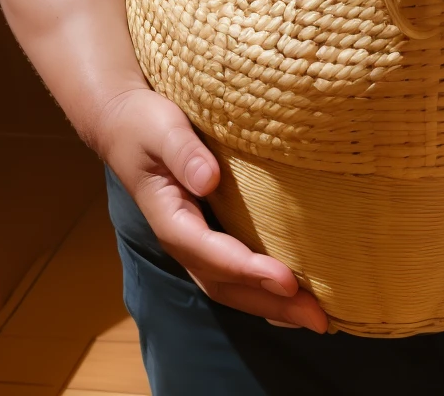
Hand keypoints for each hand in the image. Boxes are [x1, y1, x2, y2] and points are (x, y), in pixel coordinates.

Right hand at [94, 87, 327, 331]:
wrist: (124, 126)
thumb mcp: (162, 129)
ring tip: (315, 318)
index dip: (248, 269)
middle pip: (225, 284)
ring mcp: (194, 243)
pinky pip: (234, 274)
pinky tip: (291, 297)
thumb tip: (208, 180)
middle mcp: (183, 240)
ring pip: (230, 287)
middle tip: (319, 319)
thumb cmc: (145, 124)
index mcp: (170, 217)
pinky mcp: (207, 236)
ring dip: (271, 305)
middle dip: (271, 302)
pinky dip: (262, 291)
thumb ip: (183, 153)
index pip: (210, 253)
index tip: (286, 280)